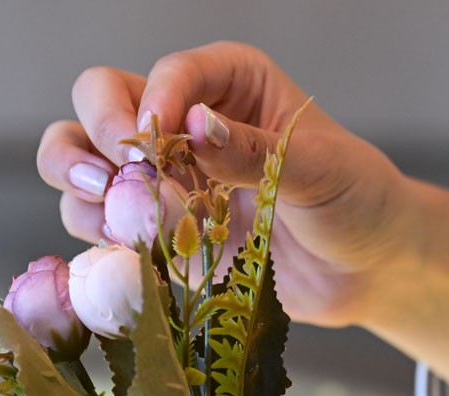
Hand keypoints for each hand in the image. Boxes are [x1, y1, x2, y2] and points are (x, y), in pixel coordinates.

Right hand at [36, 41, 412, 328]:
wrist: (368, 269)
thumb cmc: (358, 201)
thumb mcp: (321, 170)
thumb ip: (255, 151)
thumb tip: (194, 126)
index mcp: (230, 83)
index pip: (167, 73)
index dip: (151, 102)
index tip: (155, 141)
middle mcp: (184, 121)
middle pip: (98, 100)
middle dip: (96, 136)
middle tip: (115, 179)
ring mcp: (165, 177)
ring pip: (80, 161)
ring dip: (85, 189)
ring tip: (123, 220)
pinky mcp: (158, 231)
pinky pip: (99, 226)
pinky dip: (99, 238)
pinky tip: (129, 252)